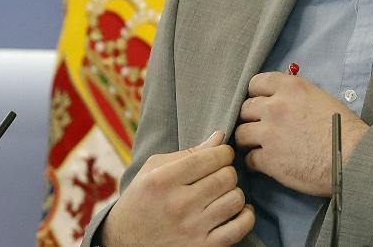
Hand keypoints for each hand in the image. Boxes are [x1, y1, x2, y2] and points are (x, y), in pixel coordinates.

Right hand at [101, 130, 254, 246]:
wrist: (126, 241)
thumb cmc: (142, 199)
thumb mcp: (154, 169)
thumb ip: (188, 153)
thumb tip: (220, 137)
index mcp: (163, 180)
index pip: (210, 157)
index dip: (224, 152)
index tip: (221, 155)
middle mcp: (178, 205)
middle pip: (226, 177)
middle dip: (228, 170)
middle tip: (220, 173)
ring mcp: (192, 229)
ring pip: (235, 200)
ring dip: (235, 192)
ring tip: (225, 192)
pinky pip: (239, 228)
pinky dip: (246, 216)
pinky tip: (238, 210)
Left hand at [235, 72, 368, 195]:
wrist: (353, 158)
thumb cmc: (345, 130)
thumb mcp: (321, 98)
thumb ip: (296, 96)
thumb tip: (283, 99)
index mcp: (290, 88)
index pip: (255, 83)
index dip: (255, 95)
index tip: (259, 104)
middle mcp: (276, 107)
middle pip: (245, 108)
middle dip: (250, 118)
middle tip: (259, 127)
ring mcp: (270, 133)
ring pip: (241, 133)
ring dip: (248, 140)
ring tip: (256, 146)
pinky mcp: (269, 160)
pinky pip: (249, 159)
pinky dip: (254, 162)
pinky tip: (263, 163)